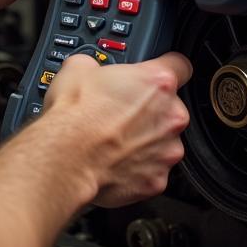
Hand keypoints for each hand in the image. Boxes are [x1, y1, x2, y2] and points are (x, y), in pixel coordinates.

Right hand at [43, 51, 192, 207]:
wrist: (65, 158)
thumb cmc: (74, 115)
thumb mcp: (78, 67)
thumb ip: (96, 65)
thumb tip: (91, 69)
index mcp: (157, 83)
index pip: (180, 66)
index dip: (167, 68)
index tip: (156, 76)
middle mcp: (171, 117)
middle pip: (171, 108)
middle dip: (151, 110)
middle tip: (121, 112)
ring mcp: (167, 151)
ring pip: (165, 141)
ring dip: (146, 140)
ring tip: (115, 140)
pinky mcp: (157, 180)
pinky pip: (153, 170)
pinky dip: (138, 167)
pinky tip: (114, 161)